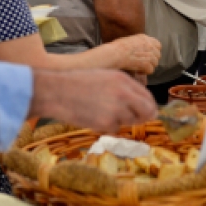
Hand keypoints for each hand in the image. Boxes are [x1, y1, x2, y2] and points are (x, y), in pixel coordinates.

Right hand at [29, 69, 157, 132]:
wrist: (56, 91)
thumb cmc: (77, 83)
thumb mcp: (105, 76)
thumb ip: (124, 88)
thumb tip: (141, 102)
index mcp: (123, 80)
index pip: (147, 96)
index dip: (149, 106)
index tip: (149, 112)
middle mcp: (124, 93)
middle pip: (146, 111)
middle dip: (144, 117)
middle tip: (137, 120)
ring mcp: (116, 109)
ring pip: (129, 121)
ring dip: (120, 121)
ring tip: (101, 111)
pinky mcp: (106, 123)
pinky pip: (114, 129)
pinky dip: (106, 127)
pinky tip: (93, 117)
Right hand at [104, 34, 160, 74]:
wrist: (114, 54)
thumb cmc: (116, 49)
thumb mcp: (129, 40)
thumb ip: (138, 44)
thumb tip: (141, 51)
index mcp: (144, 38)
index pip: (157, 45)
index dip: (154, 52)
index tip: (148, 56)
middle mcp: (148, 45)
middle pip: (158, 55)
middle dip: (152, 61)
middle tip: (142, 64)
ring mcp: (149, 54)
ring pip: (155, 63)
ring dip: (148, 67)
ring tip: (139, 68)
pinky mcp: (146, 63)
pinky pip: (151, 70)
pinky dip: (145, 72)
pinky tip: (137, 71)